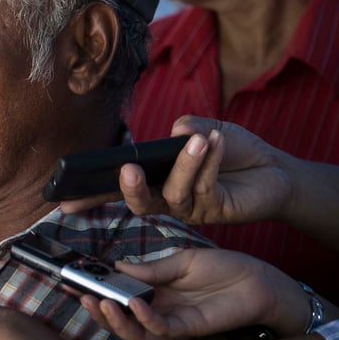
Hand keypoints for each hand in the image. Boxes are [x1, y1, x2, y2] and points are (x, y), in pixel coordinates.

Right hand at [61, 115, 292, 225]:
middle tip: (127, 170)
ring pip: (174, 195)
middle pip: (138, 204)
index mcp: (155, 179)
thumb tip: (175, 132)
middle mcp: (167, 199)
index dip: (89, 198)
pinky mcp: (214, 212)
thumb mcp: (206, 129)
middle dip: (129, 189)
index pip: (117, 190)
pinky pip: (205, 188)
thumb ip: (188, 127)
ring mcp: (190, 209)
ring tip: (196, 138)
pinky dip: (208, 161)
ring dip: (184, 164)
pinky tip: (215, 140)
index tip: (62, 203)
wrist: (275, 169)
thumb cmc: (234, 150)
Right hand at [80, 248, 309, 339]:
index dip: (93, 289)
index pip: (117, 295)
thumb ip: (150, 269)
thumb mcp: (180, 261)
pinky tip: (135, 303)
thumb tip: (118, 268)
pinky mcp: (188, 328)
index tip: (71, 280)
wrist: (257, 279)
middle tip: (81, 295)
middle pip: (119, 320)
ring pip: (134, 333)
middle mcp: (158, 310)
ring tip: (99, 303)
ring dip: (114, 321)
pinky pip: (159, 330)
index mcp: (153, 292)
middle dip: (96, 311)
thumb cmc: (222, 268)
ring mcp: (171, 322)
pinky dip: (144, 318)